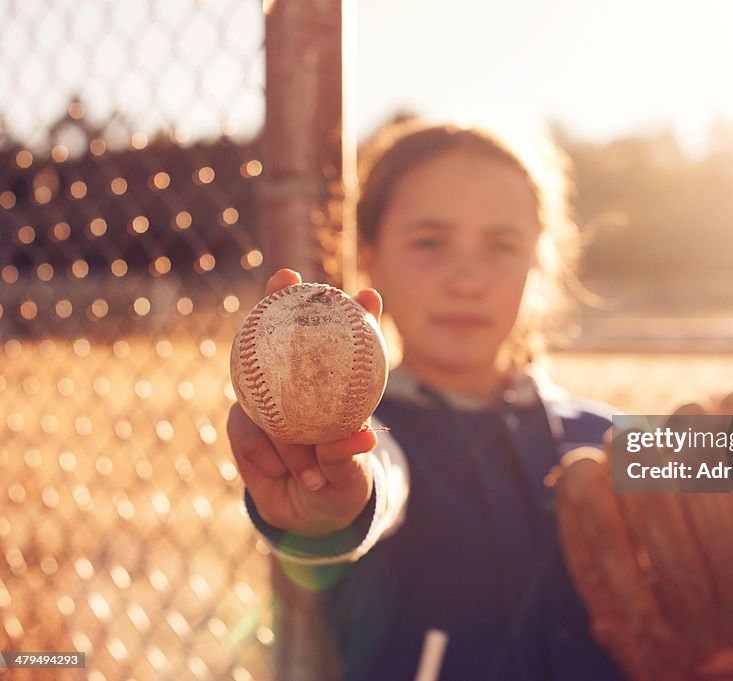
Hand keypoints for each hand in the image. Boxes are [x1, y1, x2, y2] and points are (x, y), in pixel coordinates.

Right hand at [226, 268, 384, 536]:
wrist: (304, 518)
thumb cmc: (340, 488)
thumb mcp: (350, 477)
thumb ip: (347, 457)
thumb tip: (362, 438)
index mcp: (338, 390)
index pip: (349, 346)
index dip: (359, 315)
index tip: (368, 293)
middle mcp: (301, 387)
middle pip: (285, 335)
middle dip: (281, 297)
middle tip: (285, 274)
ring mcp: (269, 402)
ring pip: (266, 399)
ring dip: (288, 440)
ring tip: (309, 472)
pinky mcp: (243, 423)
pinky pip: (248, 431)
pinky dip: (269, 457)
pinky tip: (285, 476)